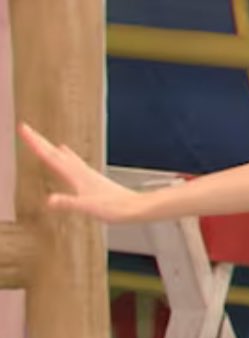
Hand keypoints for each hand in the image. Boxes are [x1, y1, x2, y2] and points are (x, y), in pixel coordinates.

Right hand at [15, 123, 147, 222]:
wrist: (135, 207)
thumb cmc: (114, 208)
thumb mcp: (86, 207)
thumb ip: (68, 203)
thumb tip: (50, 200)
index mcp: (77, 175)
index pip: (50, 156)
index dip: (36, 143)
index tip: (24, 129)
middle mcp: (82, 171)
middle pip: (55, 153)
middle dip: (39, 141)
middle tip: (27, 129)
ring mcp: (88, 175)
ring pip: (65, 158)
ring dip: (53, 149)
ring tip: (48, 143)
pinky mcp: (93, 180)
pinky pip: (75, 165)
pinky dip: (68, 158)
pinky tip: (70, 158)